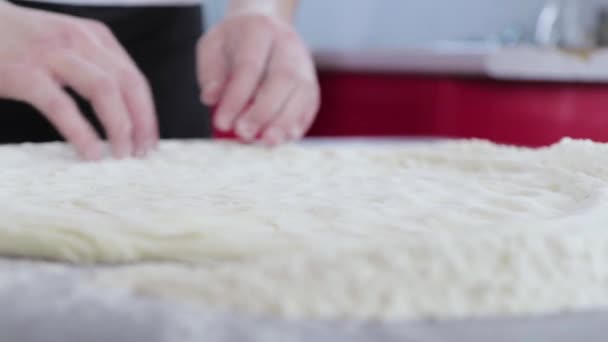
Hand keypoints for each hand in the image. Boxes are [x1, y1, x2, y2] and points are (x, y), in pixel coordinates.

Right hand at [0, 2, 157, 159]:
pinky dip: (81, 133)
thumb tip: (125, 113)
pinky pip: (62, 106)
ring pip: (104, 90)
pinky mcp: (24, 73)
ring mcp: (51, 54)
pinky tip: (90, 153)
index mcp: (94, 37)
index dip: (148, 114)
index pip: (135, 78)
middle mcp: (79, 40)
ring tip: (122, 154)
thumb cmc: (21, 43)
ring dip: (119, 126)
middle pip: (127, 84)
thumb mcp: (68, 46)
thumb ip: (94, 69)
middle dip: (141, 122)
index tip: (150, 141)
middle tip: (142, 153)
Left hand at [197, 7, 319, 145]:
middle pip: (283, 78)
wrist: (262, 27)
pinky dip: (299, 123)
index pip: (250, 66)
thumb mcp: (212, 47)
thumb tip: (212, 99)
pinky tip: (285, 137)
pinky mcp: (312, 82)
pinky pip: (311, 103)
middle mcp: (287, 44)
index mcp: (259, 30)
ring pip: (302, 92)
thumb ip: (210, 73)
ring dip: (285, 121)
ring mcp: (304, 63)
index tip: (221, 122)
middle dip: (263, 111)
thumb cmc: (233, 42)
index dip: (236, 97)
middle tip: (243, 134)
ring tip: (267, 142)